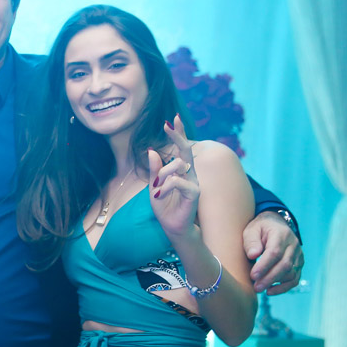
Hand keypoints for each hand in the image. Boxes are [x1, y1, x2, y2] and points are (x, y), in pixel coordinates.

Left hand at [148, 116, 198, 240]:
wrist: (172, 227)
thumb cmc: (164, 206)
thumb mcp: (154, 186)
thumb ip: (154, 170)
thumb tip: (151, 150)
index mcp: (180, 170)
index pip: (181, 148)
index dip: (178, 134)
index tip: (173, 119)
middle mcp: (190, 173)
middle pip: (185, 150)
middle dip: (177, 136)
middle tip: (167, 125)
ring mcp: (194, 182)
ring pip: (177, 165)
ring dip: (162, 174)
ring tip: (155, 187)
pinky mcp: (194, 192)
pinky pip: (178, 181)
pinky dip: (165, 186)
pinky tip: (159, 194)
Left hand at [245, 211, 303, 293]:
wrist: (275, 224)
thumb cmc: (260, 228)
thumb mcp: (252, 230)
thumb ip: (251, 241)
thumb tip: (253, 255)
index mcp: (281, 235)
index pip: (275, 252)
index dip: (264, 265)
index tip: (253, 275)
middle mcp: (293, 245)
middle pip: (285, 265)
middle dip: (269, 278)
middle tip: (255, 287)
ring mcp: (298, 255)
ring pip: (291, 273)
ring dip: (275, 283)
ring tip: (259, 289)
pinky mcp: (299, 264)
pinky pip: (295, 278)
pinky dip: (284, 287)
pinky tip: (270, 291)